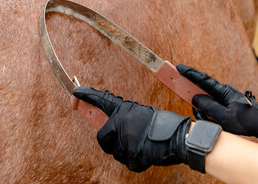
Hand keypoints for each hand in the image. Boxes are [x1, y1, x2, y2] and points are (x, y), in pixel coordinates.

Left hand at [72, 86, 191, 171]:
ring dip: (128, 155)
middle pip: (102, 138)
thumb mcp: (144, 115)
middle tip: (123, 145)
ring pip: (116, 154)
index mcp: (126, 110)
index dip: (88, 96)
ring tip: (145, 146)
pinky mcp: (134, 153)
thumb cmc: (166, 126)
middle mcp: (123, 121)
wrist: (182, 137)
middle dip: (109, 144)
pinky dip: (140, 164)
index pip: (103, 100)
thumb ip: (127, 121)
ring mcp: (127, 137)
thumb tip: (115, 133)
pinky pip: (130, 164)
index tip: (75, 93)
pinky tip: (150, 155)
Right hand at [176, 64, 257, 142]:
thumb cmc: (246, 121)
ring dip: (204, 112)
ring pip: (207, 102)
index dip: (189, 73)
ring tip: (210, 121)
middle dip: (195, 98)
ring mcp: (225, 98)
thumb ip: (207, 106)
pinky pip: (213, 108)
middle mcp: (224, 92)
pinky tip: (215, 122)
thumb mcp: (224, 116)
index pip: (203, 79)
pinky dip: (210, 115)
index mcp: (224, 91)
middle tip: (187, 100)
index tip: (178, 67)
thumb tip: (195, 98)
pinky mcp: (227, 105)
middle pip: (202, 91)